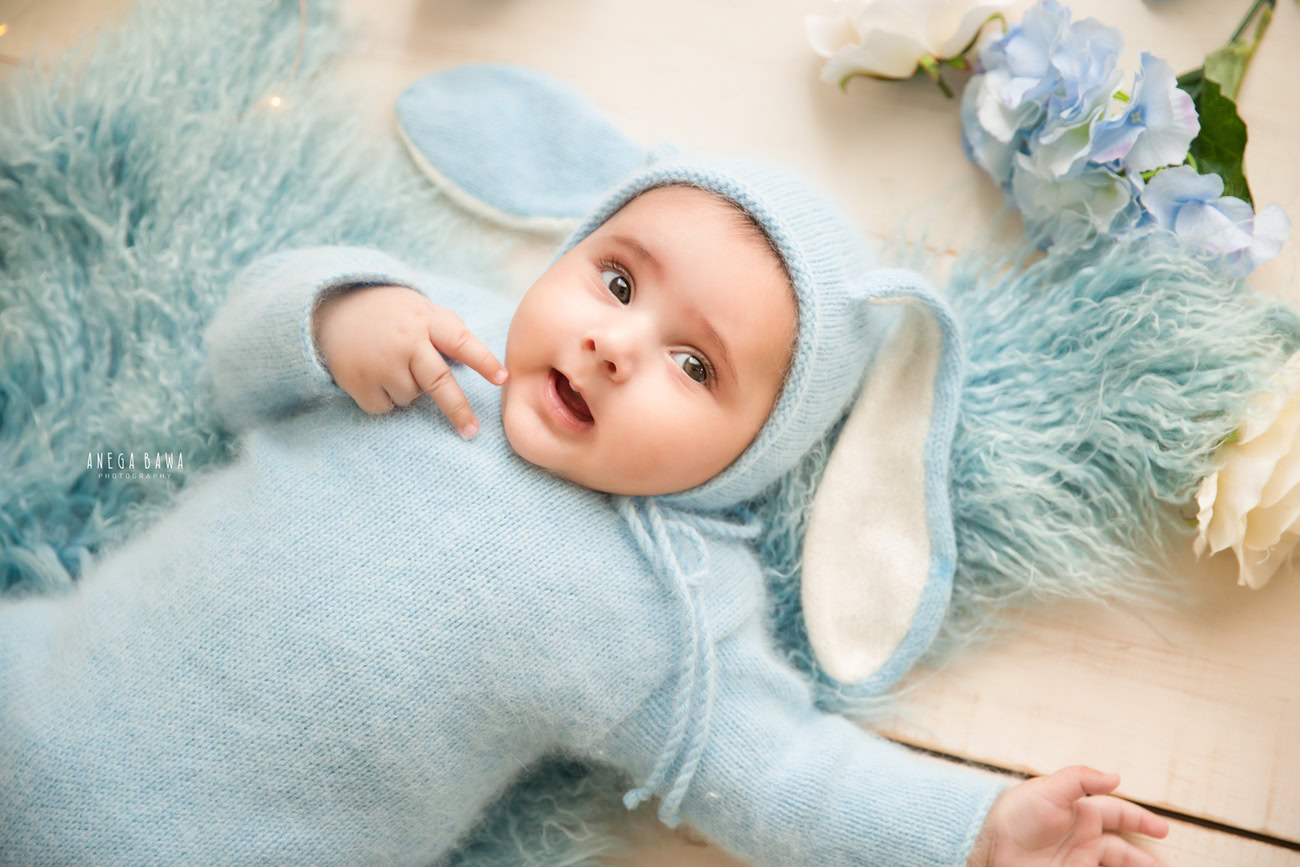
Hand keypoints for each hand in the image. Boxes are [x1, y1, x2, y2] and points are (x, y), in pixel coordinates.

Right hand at [312, 284, 507, 437]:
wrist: (333, 307)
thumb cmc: (391, 314)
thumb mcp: (422, 310)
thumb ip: (447, 331)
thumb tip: (475, 364)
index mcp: (427, 321)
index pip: (461, 341)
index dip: (483, 361)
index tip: (503, 379)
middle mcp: (405, 341)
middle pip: (439, 382)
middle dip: (458, 409)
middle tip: (472, 431)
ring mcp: (380, 361)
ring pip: (411, 397)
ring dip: (408, 390)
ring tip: (391, 365)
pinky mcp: (358, 380)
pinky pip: (385, 407)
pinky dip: (384, 400)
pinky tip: (374, 376)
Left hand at [970, 766, 1169, 866]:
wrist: (988, 844)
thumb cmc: (1015, 812)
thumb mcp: (1047, 788)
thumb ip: (1081, 779)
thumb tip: (1116, 776)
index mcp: (1080, 812)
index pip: (1117, 813)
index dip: (1140, 819)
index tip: (1163, 829)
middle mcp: (1082, 837)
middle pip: (1121, 849)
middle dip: (1144, 858)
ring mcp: (1076, 860)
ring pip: (1114, 866)